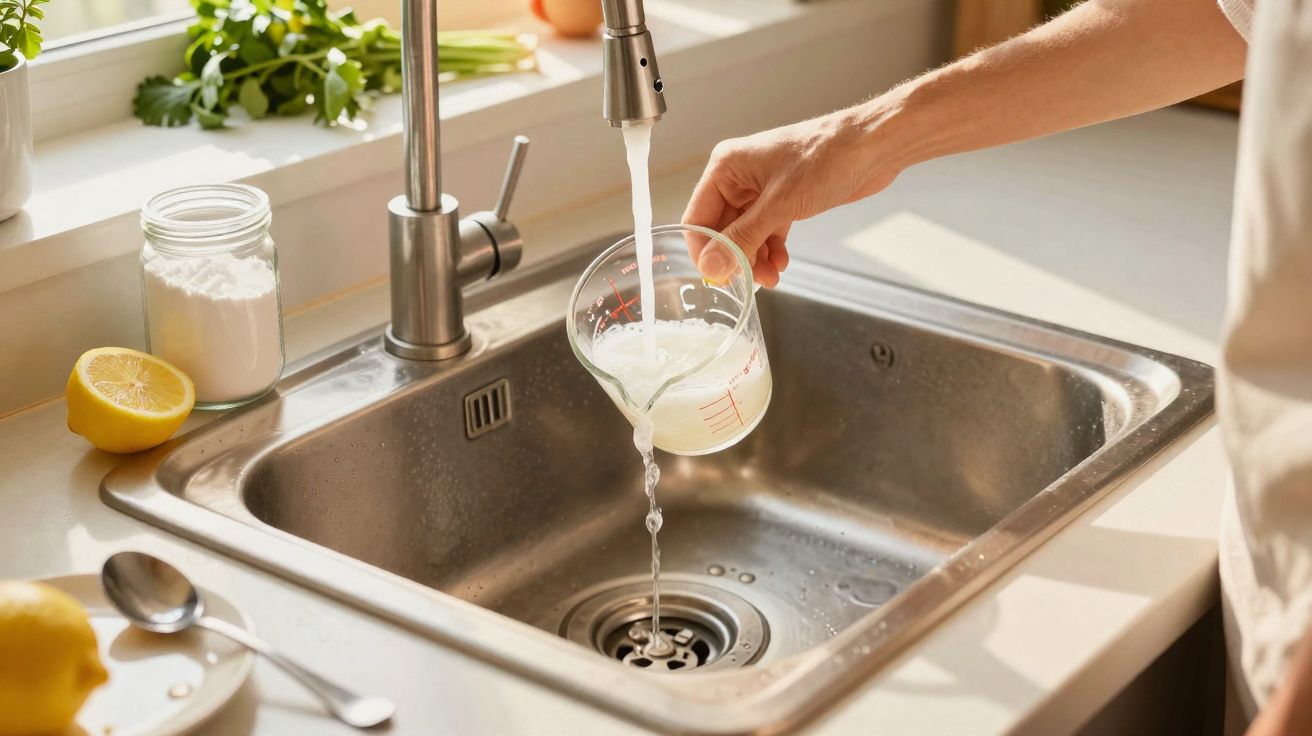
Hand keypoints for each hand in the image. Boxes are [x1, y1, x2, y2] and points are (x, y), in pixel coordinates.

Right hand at [682, 107, 899, 286]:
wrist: (873, 146)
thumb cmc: (826, 158)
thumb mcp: (779, 205)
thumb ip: (743, 239)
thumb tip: (713, 267)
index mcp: (726, 167)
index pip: (698, 218)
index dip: (706, 251)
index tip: (720, 278)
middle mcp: (738, 177)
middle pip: (722, 230)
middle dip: (736, 258)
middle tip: (750, 282)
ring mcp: (761, 189)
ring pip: (745, 234)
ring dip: (754, 258)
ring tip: (771, 278)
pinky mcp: (783, 199)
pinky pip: (766, 231)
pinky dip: (771, 250)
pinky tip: (781, 264)